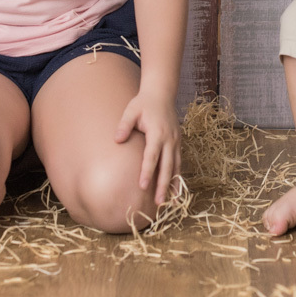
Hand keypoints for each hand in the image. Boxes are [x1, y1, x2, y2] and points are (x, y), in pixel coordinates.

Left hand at [115, 89, 181, 204]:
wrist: (162, 94)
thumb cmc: (143, 103)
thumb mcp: (131, 110)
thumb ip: (124, 125)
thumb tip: (116, 140)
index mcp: (157, 132)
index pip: (152, 156)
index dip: (147, 171)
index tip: (142, 186)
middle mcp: (169, 139)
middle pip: (167, 166)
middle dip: (163, 185)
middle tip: (159, 203)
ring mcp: (176, 141)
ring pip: (176, 167)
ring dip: (173, 184)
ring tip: (170, 202)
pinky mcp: (178, 143)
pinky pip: (179, 162)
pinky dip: (178, 176)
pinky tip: (175, 189)